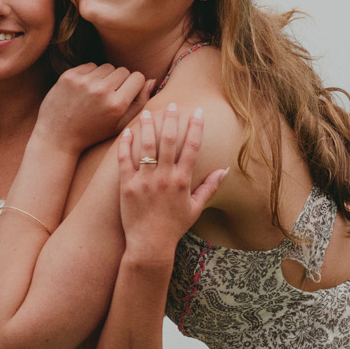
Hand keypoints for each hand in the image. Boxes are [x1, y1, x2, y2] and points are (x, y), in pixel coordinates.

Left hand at [36, 64, 149, 154]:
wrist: (57, 136)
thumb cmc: (93, 133)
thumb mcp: (120, 125)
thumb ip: (140, 103)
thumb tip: (152, 80)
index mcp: (117, 104)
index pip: (138, 77)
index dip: (135, 85)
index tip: (128, 93)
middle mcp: (101, 90)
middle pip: (123, 70)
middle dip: (120, 81)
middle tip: (110, 96)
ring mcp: (84, 82)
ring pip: (107, 66)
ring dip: (105, 77)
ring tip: (97, 94)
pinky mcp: (69, 76)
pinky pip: (90, 66)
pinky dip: (90, 75)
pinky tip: (84, 90)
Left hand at [118, 103, 226, 261]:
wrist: (150, 245)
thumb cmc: (174, 227)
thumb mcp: (195, 208)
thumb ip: (209, 187)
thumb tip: (224, 169)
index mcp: (182, 181)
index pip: (192, 148)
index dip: (196, 128)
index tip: (197, 112)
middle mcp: (165, 178)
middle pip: (169, 142)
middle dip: (171, 120)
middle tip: (171, 104)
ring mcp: (145, 181)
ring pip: (146, 147)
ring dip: (148, 127)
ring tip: (148, 112)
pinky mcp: (127, 186)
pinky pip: (125, 160)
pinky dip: (126, 145)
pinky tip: (127, 131)